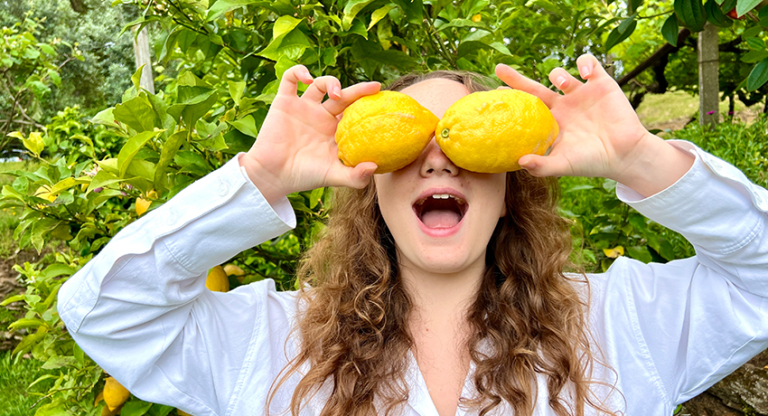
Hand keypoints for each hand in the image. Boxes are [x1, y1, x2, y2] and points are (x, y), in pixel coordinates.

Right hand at [239, 65, 379, 203]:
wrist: (273, 175)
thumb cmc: (304, 177)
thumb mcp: (334, 177)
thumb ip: (355, 176)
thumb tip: (376, 166)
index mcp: (335, 131)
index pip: (355, 112)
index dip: (367, 105)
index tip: (382, 101)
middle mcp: (321, 116)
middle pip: (343, 96)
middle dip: (359, 90)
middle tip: (373, 87)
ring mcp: (303, 108)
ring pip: (320, 84)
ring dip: (330, 81)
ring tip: (335, 93)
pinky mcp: (284, 102)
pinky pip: (290, 79)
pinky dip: (298, 72)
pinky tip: (307, 78)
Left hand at [496, 54, 692, 195]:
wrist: (624, 155)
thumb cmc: (592, 162)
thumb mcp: (564, 165)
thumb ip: (542, 166)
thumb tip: (519, 161)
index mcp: (553, 122)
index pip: (526, 107)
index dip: (512, 99)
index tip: (494, 93)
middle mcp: (564, 106)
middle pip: (535, 88)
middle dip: (516, 78)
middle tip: (499, 68)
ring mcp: (582, 94)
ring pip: (561, 74)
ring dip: (558, 74)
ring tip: (562, 84)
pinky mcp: (601, 85)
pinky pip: (590, 64)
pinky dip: (585, 63)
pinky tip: (585, 73)